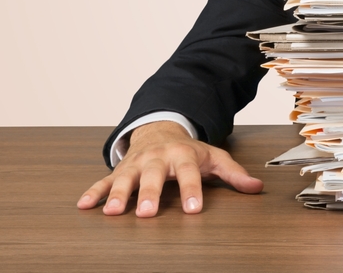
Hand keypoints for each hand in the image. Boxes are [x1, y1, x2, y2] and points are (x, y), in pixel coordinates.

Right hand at [76, 120, 263, 216]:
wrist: (160, 129)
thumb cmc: (188, 150)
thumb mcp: (213, 157)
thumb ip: (233, 173)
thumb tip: (257, 187)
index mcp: (182, 155)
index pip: (189, 174)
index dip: (191, 190)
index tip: (192, 208)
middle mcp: (157, 158)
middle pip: (154, 176)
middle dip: (149, 193)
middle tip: (147, 213)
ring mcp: (137, 163)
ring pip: (126, 178)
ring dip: (118, 194)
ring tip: (113, 211)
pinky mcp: (120, 170)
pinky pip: (104, 180)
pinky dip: (94, 192)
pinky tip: (85, 205)